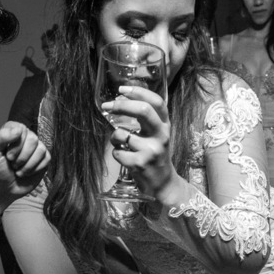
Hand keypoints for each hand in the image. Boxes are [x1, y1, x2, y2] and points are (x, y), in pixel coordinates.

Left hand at [0, 121, 50, 211]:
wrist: (4, 188)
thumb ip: (1, 137)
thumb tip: (18, 130)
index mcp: (13, 130)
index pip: (21, 130)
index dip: (15, 146)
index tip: (7, 156)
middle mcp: (26, 136)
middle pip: (33, 139)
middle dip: (21, 157)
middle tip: (12, 164)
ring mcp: (36, 147)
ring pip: (41, 150)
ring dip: (27, 165)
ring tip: (18, 169)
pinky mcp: (44, 158)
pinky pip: (46, 159)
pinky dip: (34, 169)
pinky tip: (26, 172)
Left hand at [101, 86, 176, 200]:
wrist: (163, 183)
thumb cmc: (155, 154)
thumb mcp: (158, 134)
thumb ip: (147, 118)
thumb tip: (121, 98)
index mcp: (166, 125)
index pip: (157, 102)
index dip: (139, 92)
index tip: (122, 89)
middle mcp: (161, 136)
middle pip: (143, 110)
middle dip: (121, 105)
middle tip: (107, 106)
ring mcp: (151, 150)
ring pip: (121, 133)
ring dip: (114, 136)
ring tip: (120, 142)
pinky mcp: (140, 164)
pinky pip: (117, 152)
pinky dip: (116, 153)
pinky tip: (124, 157)